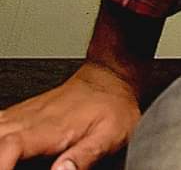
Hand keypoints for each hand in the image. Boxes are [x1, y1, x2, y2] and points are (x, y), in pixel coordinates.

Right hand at [0, 62, 141, 169]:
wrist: (110, 79)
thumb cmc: (112, 106)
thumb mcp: (109, 135)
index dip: (1, 163)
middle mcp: (33, 119)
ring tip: (3, 162)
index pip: (12, 145)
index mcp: (51, 128)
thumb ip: (84, 156)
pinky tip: (1, 147)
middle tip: (4, 168)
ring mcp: (26, 113)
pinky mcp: (24, 113)